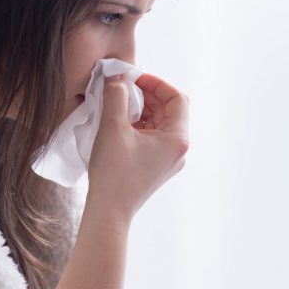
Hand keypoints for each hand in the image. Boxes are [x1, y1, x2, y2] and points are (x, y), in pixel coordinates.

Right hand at [85, 72, 189, 224]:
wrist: (109, 211)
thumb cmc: (113, 172)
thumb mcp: (113, 127)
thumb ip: (116, 96)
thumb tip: (117, 76)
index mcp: (177, 138)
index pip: (177, 98)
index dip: (156, 83)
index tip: (133, 78)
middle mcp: (178, 149)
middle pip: (169, 110)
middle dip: (147, 95)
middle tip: (122, 87)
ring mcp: (169, 160)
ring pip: (160, 123)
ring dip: (141, 109)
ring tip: (117, 104)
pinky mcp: (156, 166)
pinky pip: (153, 137)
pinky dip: (139, 125)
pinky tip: (118, 123)